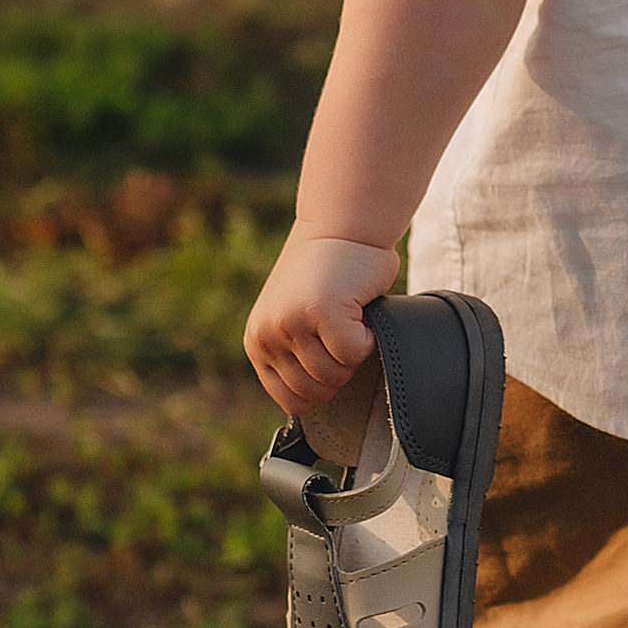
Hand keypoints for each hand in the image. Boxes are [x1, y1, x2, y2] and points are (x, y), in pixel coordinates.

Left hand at [245, 229, 398, 424]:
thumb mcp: (295, 320)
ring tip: (349, 316)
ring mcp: (291, 323)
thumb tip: (314, 399)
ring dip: (355, 351)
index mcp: (258, 342)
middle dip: (341, 370)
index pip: (291, 402)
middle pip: (317, 393)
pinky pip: (355, 353)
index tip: (331, 356)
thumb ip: (294, 356)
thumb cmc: (330, 274)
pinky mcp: (320, 311)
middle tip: (343, 331)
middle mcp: (268, 334)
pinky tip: (360, 309)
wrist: (344, 226)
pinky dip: (370, 337)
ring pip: (336, 376)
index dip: (322, 388)